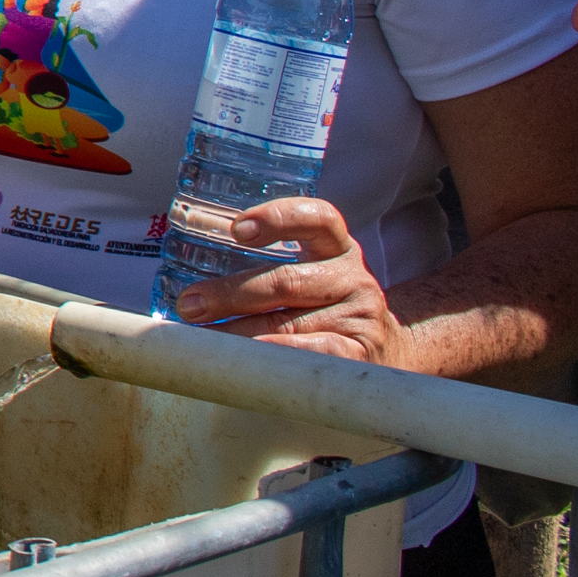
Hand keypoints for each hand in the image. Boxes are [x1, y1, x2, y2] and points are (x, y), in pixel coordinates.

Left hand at [172, 198, 411, 366]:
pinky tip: (251, 358)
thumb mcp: (311, 274)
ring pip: (288, 323)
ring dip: (237, 333)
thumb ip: (266, 267)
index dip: (279, 219)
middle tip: (189, 305)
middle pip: (286, 280)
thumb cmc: (329, 307)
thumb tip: (192, 287)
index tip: (238, 229)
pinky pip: (315, 352)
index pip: (317, 218)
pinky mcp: (361, 352)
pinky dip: (279, 354)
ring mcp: (360, 315)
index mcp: (337, 247)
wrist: (388, 349)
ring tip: (201, 341)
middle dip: (230, 294)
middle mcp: (352, 276)